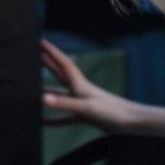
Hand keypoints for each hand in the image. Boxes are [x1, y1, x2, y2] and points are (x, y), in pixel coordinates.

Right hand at [43, 40, 164, 138]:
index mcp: (80, 85)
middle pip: (59, 75)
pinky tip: (44, 122)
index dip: (51, 52)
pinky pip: (64, 116)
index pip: (63, 64)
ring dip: (47, 92)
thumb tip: (42, 98)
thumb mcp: (87, 108)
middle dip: (48, 65)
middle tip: (35, 55)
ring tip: (32, 89)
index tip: (39, 41)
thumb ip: (65, 104)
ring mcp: (81, 103)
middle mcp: (79, 91)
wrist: (131, 123)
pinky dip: (54, 119)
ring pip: (60, 95)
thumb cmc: (112, 112)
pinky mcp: (84, 116)